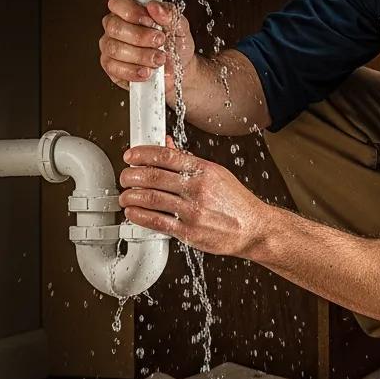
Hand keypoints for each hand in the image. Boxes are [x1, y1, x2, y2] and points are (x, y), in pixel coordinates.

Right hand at [99, 0, 196, 102]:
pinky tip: (147, 72)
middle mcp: (116, 27)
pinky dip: (133, 71)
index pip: (117, 2)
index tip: (150, 21)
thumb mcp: (180, 27)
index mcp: (129, 11)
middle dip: (140, 37)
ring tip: (159, 59)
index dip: (132, 11)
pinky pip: (114, 68)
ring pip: (114, 48)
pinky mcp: (111, 68)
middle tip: (160, 42)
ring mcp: (110, 47)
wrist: (181, 70)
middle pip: (115, 27)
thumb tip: (155, 7)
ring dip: (140, 55)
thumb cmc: (176, 45)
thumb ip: (170, 14)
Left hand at [119, 137, 267, 257]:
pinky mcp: (189, 232)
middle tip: (125, 177)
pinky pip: (156, 221)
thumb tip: (167, 146)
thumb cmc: (236, 202)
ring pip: (149, 198)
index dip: (141, 154)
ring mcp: (192, 211)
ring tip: (125, 196)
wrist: (254, 229)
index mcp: (204, 170)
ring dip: (129, 196)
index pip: (165, 156)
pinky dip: (138, 215)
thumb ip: (189, 161)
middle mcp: (198, 189)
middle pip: (151, 176)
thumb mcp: (216, 174)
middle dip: (130, 176)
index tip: (130, 156)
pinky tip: (133, 212)